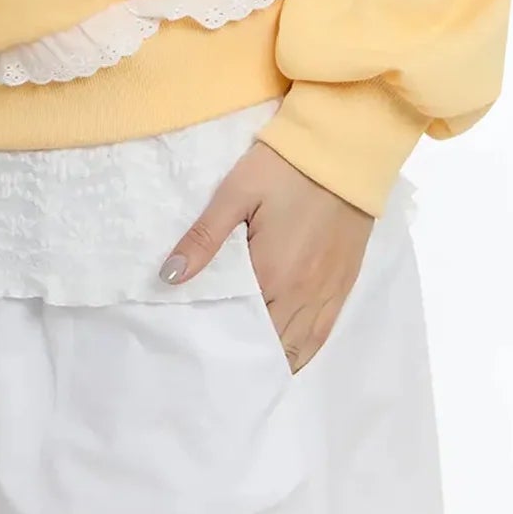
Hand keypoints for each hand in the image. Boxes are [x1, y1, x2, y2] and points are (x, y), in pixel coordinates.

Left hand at [157, 140, 372, 373]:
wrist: (343, 147)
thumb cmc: (285, 168)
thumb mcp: (235, 193)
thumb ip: (203, 238)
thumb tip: (168, 278)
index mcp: (273, 276)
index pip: (243, 332)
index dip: (222, 348)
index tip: (200, 356)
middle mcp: (303, 295)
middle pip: (272, 348)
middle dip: (246, 360)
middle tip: (217, 364)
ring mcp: (327, 293)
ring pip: (299, 349)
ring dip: (274, 360)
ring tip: (246, 366)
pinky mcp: (344, 284)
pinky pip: (322, 335)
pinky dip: (301, 350)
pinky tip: (283, 353)